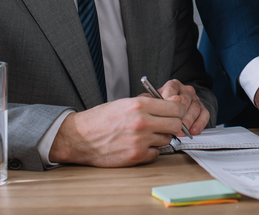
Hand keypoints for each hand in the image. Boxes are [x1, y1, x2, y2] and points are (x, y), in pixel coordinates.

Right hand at [48, 96, 184, 166]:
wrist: (80, 137)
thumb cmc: (101, 119)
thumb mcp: (125, 102)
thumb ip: (148, 103)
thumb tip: (171, 103)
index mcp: (140, 105)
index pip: (175, 107)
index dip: (178, 110)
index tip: (176, 113)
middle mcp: (142, 122)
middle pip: (176, 124)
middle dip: (173, 125)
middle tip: (165, 125)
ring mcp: (140, 140)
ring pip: (166, 139)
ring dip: (160, 138)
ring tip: (146, 135)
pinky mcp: (136, 156)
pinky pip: (156, 154)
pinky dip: (151, 151)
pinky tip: (139, 145)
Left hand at [158, 78, 210, 135]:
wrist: (167, 112)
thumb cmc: (158, 109)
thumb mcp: (152, 103)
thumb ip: (153, 102)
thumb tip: (161, 103)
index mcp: (172, 85)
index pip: (172, 89)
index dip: (169, 101)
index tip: (164, 112)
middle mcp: (185, 90)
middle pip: (185, 100)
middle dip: (180, 115)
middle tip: (174, 126)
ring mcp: (195, 99)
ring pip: (195, 108)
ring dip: (188, 121)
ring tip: (181, 132)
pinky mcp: (202, 108)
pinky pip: (204, 115)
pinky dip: (200, 124)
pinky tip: (193, 131)